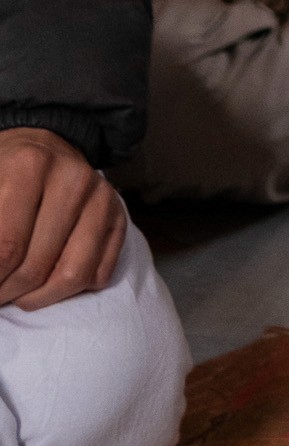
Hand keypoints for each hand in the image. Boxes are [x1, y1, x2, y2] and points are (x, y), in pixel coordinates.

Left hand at [0, 129, 126, 311]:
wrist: (41, 146)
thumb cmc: (2, 174)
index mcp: (30, 166)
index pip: (7, 246)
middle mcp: (74, 179)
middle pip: (37, 266)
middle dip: (8, 293)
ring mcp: (102, 198)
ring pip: (74, 276)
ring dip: (39, 299)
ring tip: (18, 296)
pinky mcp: (120, 216)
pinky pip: (99, 275)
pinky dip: (71, 291)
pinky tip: (47, 282)